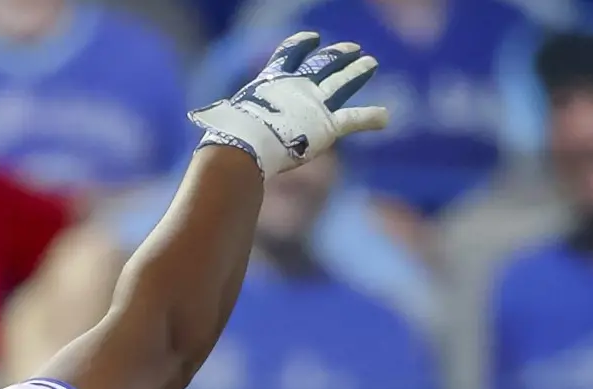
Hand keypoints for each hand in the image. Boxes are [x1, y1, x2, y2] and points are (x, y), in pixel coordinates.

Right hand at [189, 32, 387, 176]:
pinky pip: (354, 119)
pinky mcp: (328, 126)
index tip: (310, 38)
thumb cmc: (225, 138)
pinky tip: (386, 117)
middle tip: (351, 49)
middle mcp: (296, 87)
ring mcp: (315, 104)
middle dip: (337, 56)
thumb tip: (206, 140)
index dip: (299, 46)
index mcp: (269, 83)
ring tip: (371, 62)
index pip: (287, 56)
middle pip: (321, 65)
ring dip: (358, 71)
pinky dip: (372, 117)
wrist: (242, 146)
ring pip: (342, 82)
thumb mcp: (221, 122)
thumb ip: (224, 125)